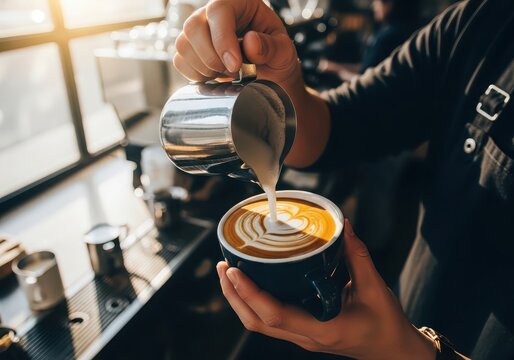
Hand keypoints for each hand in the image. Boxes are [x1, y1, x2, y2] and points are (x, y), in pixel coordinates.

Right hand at [173, 0, 301, 91]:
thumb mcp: (284, 51)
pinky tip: (214, 77)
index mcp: (239, 3)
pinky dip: (195, 74)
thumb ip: (271, 47)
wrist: (269, 74)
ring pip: (183, 44)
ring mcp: (199, 31)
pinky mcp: (190, 50)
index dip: (223, 39)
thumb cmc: (276, 57)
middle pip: (193, 26)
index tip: (235, 65)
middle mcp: (213, 13)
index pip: (219, 10)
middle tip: (232, 72)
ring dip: (203, 67)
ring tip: (226, 74)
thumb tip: (250, 42)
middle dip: (210, 57)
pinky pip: (179, 61)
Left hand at [216, 219, 436, 359]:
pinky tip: (251, 282)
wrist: (393, 352)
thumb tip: (342, 224)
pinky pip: (269, 320)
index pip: (275, 315)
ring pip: (258, 323)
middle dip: (233, 294)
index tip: (233, 270)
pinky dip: (253, 301)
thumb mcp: (374, 288)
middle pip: (256, 321)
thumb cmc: (385, 324)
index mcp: (322, 329)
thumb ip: (357, 255)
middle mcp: (305, 337)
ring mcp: (301, 337)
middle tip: (223, 265)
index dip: (250, 293)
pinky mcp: (302, 331)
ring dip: (239, 299)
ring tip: (228, 272)